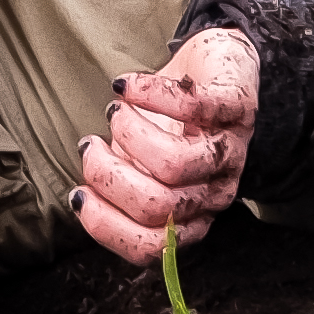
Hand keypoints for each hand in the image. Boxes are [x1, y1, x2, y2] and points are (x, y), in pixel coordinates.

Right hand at [74, 26, 261, 265]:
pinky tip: (125, 85)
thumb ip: (122, 186)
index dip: (105, 225)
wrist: (218, 66)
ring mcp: (229, 150)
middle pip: (157, 206)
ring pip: (173, 163)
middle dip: (107, 176)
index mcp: (189, 215)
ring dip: (127, 133)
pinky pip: (193, 107)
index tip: (78, 193)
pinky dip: (147, 93)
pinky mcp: (235, 107)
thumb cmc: (170, 120)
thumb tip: (82, 200)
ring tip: (115, 112)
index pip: (150, 247)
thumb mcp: (142, 161)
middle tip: (90, 146)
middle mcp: (213, 190)